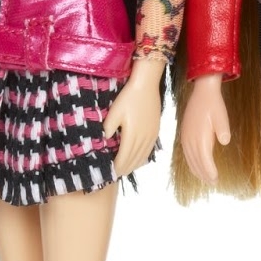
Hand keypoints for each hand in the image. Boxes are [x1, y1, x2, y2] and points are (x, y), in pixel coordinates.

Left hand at [103, 58, 166, 175]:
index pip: (124, 158)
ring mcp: (151, 136)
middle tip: (115, 175)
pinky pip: (149, 151)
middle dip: (124, 169)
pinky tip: (137, 160)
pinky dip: (142, 159)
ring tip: (124, 170)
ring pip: (142, 157)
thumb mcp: (114, 112)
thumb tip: (104, 142)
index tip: (110, 172)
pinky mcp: (155, 131)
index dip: (117, 167)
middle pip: (133, 160)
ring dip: (133, 165)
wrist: (146, 86)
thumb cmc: (128, 98)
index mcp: (132, 136)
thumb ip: (108, 128)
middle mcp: (143, 139)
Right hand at [179, 73, 230, 184]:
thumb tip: (225, 141)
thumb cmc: (213, 104)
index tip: (216, 179)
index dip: (209, 171)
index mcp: (200, 136)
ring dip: (197, 170)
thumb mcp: (221, 115)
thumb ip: (223, 129)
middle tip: (213, 183)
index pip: (204, 159)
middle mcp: (190, 139)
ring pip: (190, 159)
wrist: (201, 92)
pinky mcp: (185, 135)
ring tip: (206, 178)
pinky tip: (196, 165)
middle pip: (196, 162)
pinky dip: (191, 162)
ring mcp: (186, 137)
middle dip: (204, 174)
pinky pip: (187, 153)